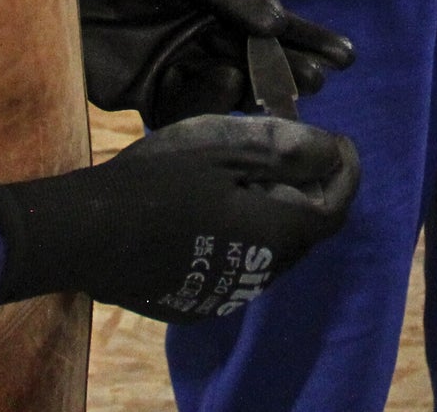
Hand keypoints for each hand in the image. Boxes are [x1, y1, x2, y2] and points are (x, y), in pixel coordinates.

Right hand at [0, 115, 359, 321]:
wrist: (91, 234)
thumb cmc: (163, 181)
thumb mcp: (230, 147)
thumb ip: (289, 150)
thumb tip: (335, 151)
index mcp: (279, 235)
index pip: (337, 204)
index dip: (345, 168)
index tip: (338, 137)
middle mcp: (263, 274)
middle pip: (307, 228)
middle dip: (310, 186)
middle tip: (292, 144)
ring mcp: (228, 293)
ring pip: (274, 247)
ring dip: (277, 208)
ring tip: (252, 168)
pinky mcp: (199, 299)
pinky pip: (240, 261)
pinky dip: (246, 229)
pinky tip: (216, 203)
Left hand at [75, 0, 354, 126]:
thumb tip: (276, 22)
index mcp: (217, 5)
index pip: (271, 25)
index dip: (307, 39)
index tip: (344, 56)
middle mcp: (204, 39)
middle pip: (258, 61)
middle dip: (290, 70)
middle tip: (317, 80)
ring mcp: (180, 71)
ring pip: (231, 89)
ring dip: (254, 89)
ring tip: (268, 83)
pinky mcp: (151, 100)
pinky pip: (190, 111)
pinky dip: (209, 103)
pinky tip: (222, 85)